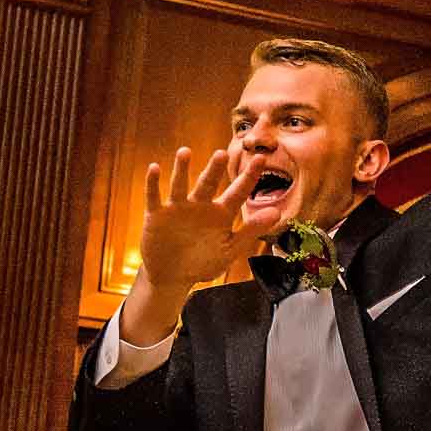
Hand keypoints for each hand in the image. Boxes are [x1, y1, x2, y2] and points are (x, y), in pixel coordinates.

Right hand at [137, 147, 263, 291]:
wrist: (172, 277)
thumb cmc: (203, 263)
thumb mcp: (229, 249)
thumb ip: (251, 230)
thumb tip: (277, 212)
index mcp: (221, 214)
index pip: (238, 192)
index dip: (249, 176)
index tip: (260, 159)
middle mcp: (200, 206)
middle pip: (208, 183)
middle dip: (214, 169)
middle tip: (222, 153)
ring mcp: (178, 208)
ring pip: (180, 184)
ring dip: (181, 169)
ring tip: (184, 152)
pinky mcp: (157, 215)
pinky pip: (154, 196)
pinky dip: (153, 183)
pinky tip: (154, 168)